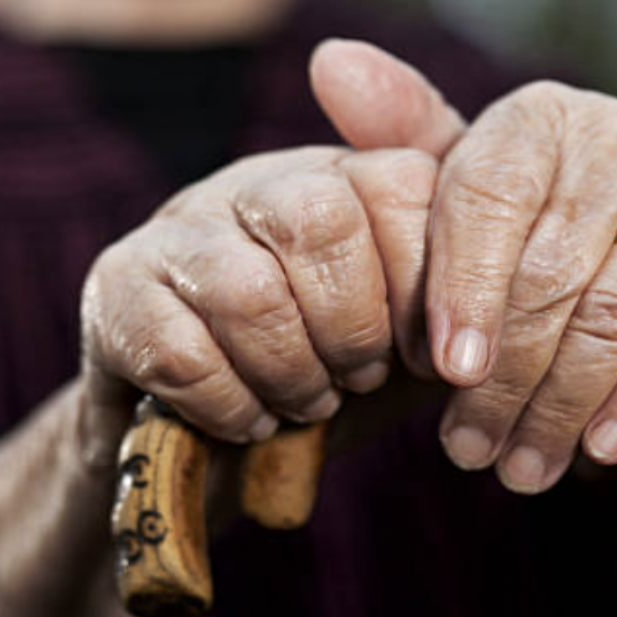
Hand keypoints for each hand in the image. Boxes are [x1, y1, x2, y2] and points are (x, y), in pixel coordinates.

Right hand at [77, 145, 439, 464]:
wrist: (206, 438)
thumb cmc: (322, 371)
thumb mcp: (407, 329)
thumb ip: (456, 282)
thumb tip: (502, 284)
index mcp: (335, 177)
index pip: (402, 185)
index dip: (425, 288)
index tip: (426, 356)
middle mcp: (253, 184)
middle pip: (320, 221)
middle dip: (353, 329)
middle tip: (356, 379)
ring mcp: (176, 231)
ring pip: (250, 291)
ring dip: (291, 375)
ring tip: (303, 403)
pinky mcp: (114, 291)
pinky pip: (182, 352)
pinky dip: (230, 405)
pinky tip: (246, 419)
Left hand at [311, 40, 616, 492]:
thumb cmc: (537, 233)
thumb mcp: (468, 190)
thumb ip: (405, 143)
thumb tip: (331, 65)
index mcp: (538, 121)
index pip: (488, 195)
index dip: (462, 289)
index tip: (445, 371)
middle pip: (547, 270)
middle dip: (504, 378)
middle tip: (469, 449)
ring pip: (614, 310)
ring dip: (561, 404)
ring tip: (520, 466)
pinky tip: (601, 449)